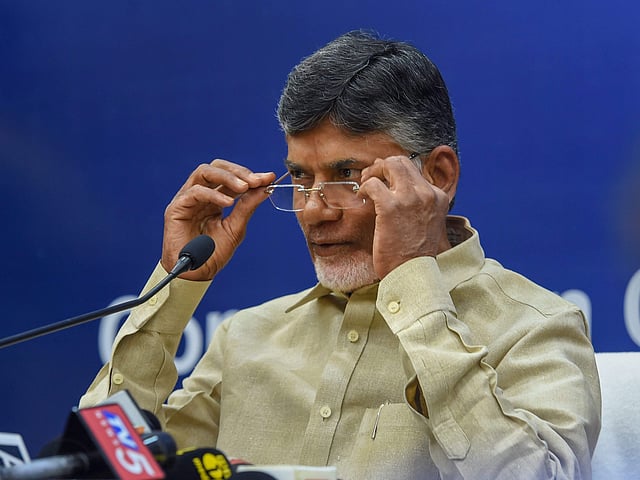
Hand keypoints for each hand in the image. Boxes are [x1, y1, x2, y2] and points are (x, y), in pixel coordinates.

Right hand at [161, 159, 275, 280]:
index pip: (231, 177)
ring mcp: (187, 199)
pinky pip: (195, 192)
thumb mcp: (235, 228)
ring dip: (227, 177)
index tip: (268, 177)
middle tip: (256, 181)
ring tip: (244, 187)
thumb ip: (247, 207)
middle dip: (238, 171)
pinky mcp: (177, 208)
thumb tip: (265, 187)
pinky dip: (214, 194)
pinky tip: (228, 203)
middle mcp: (200, 195)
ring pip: (204, 172)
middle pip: (216, 167)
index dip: (249, 175)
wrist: (196, 274)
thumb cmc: (212, 254)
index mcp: (214, 198)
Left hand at [358, 154, 451, 279]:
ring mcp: (410, 198)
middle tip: (370, 177)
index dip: (395, 171)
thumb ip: (417, 205)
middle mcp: (427, 193)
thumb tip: (394, 185)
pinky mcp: (391, 207)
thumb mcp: (426, 223)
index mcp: (438, 197)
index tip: (383, 177)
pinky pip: (373, 184)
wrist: (413, 273)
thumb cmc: (415, 254)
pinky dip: (364, 187)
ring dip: (373, 172)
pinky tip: (362, 198)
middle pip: (402, 162)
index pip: (415, 171)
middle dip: (382, 166)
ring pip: (389, 165)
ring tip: (365, 185)